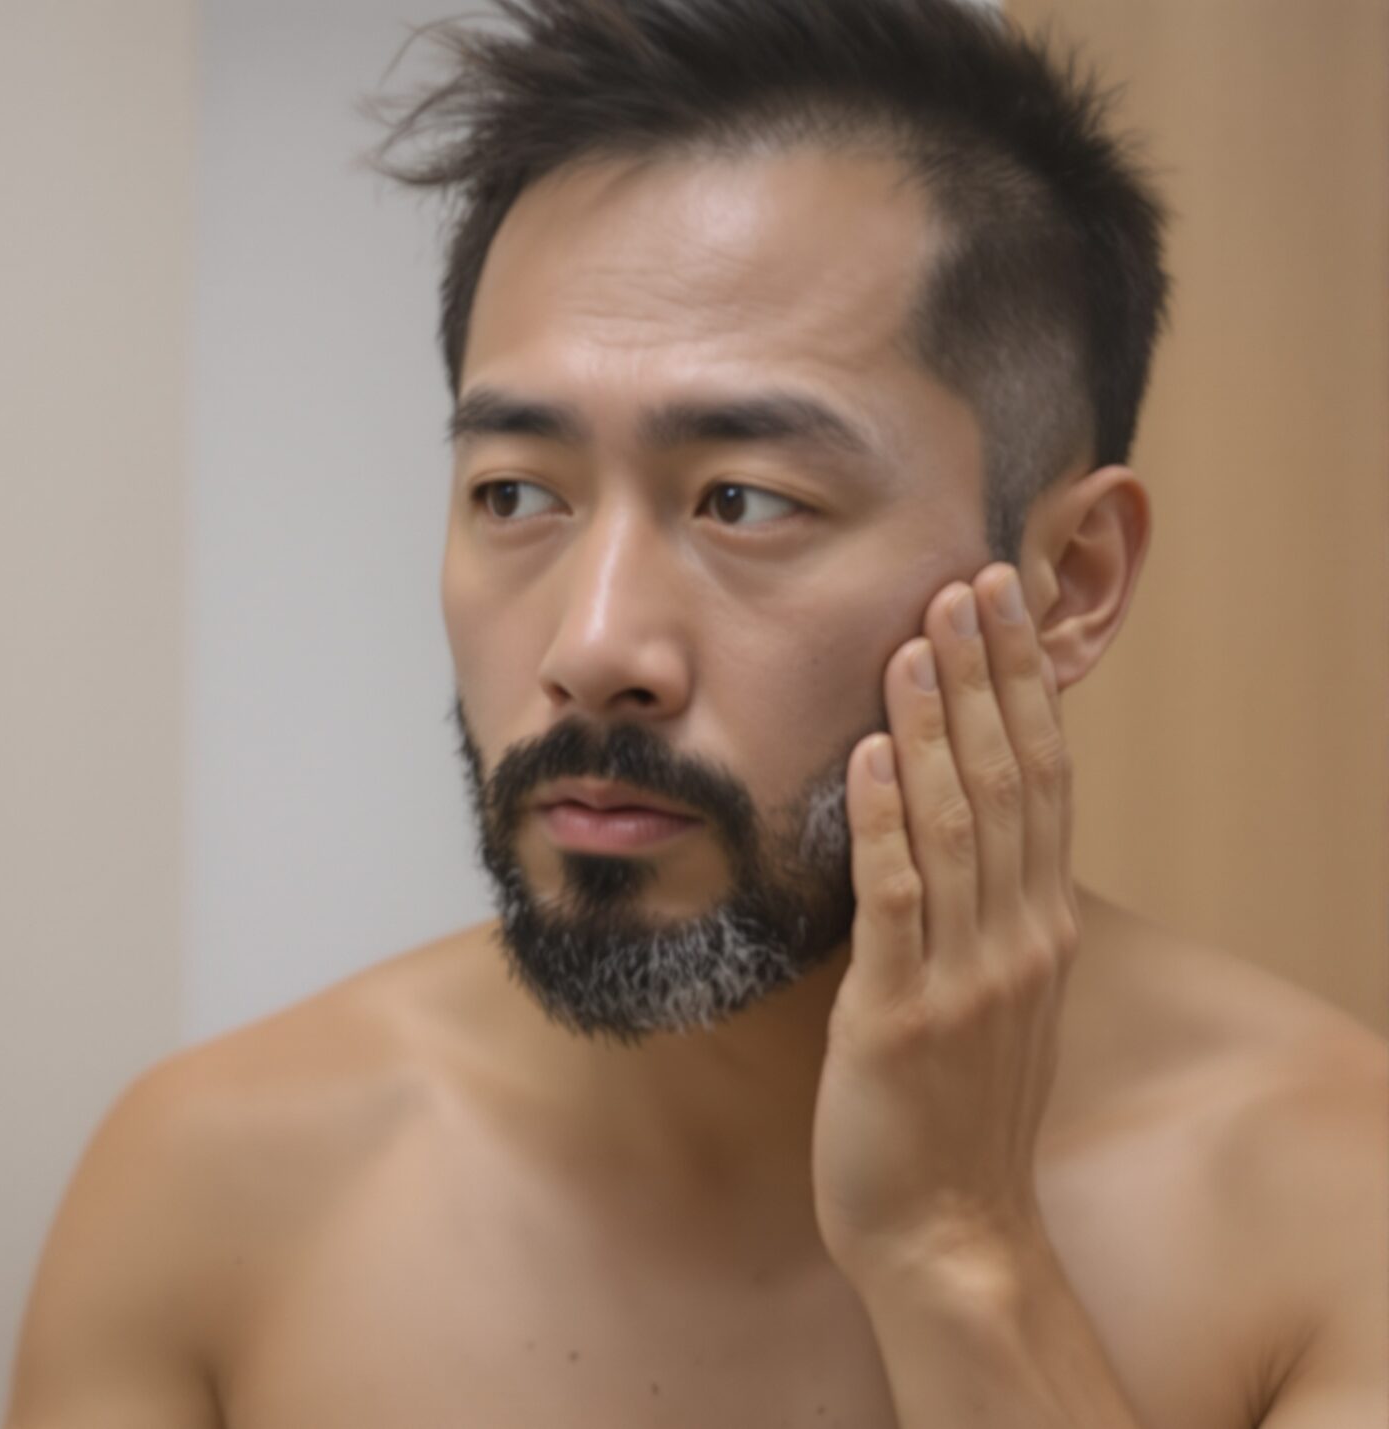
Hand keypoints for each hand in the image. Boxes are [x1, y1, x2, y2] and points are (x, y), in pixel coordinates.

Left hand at [814, 563, 1075, 1286]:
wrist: (952, 1232)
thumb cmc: (953, 1114)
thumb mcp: (990, 999)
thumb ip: (982, 915)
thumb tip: (958, 833)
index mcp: (1039, 928)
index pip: (1041, 779)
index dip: (1022, 687)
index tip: (1002, 606)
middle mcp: (1018, 938)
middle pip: (1009, 779)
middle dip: (986, 677)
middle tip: (964, 583)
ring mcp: (965, 975)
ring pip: (957, 823)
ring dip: (933, 723)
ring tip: (915, 639)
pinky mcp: (902, 1012)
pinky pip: (896, 897)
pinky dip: (883, 818)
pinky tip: (867, 751)